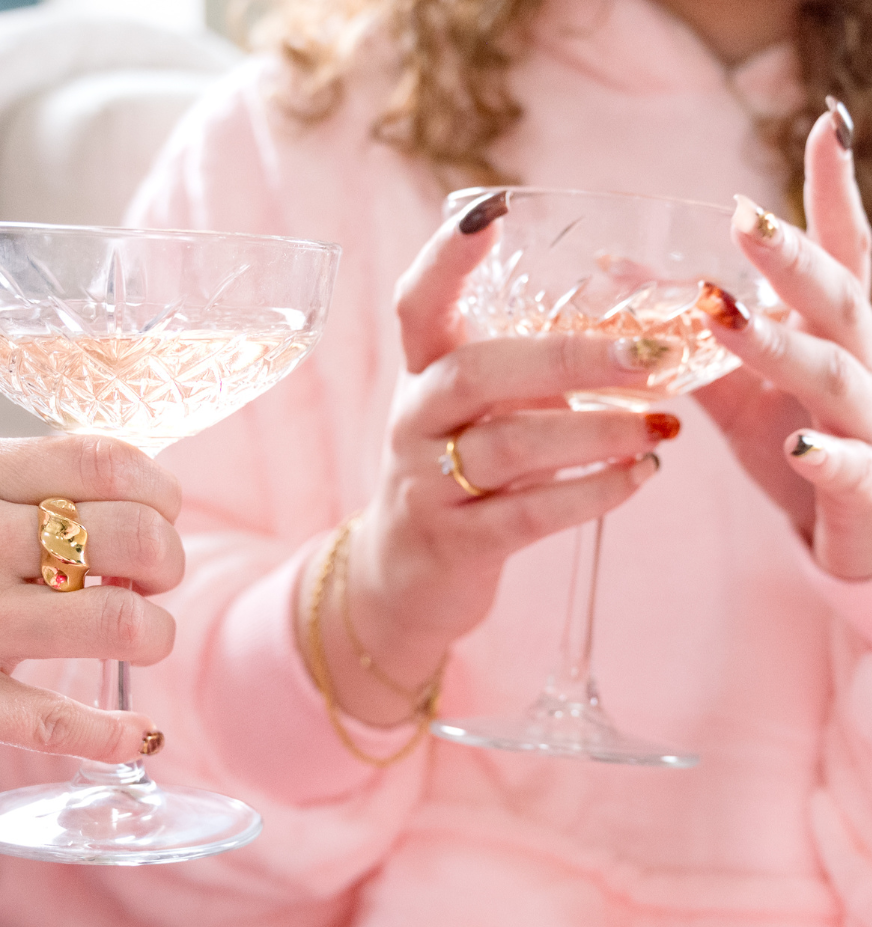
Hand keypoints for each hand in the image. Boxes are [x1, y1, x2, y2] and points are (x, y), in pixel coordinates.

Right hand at [298, 197, 674, 726]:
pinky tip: (641, 475)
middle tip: (651, 351)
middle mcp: (413, 420)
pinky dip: (591, 494)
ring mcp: (426, 484)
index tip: (494, 211)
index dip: (448, 258)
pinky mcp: (455, 542)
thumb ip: (531, 372)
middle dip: (568, 358)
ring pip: (507, 447)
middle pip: (476, 372)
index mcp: (421, 374)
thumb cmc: (462, 470)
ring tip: (661, 425)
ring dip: (595, 433)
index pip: (418, 304)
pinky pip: (527, 513)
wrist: (407, 572)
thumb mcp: (478, 411)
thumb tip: (643, 330)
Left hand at [695, 102, 871, 578]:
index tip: (827, 124)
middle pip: (837, 300)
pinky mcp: (870, 490)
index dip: (835, 196)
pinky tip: (801, 447)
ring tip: (725, 316)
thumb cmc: (803, 448)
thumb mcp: (749, 387)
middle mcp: (866, 364)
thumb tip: (623, 279)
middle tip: (743, 220)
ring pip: (835, 375)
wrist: (856, 533)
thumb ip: (702, 336)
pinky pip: (854, 470)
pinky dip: (832, 458)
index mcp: (841, 335)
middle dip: (791, 260)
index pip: (844, 255)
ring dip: (781, 346)